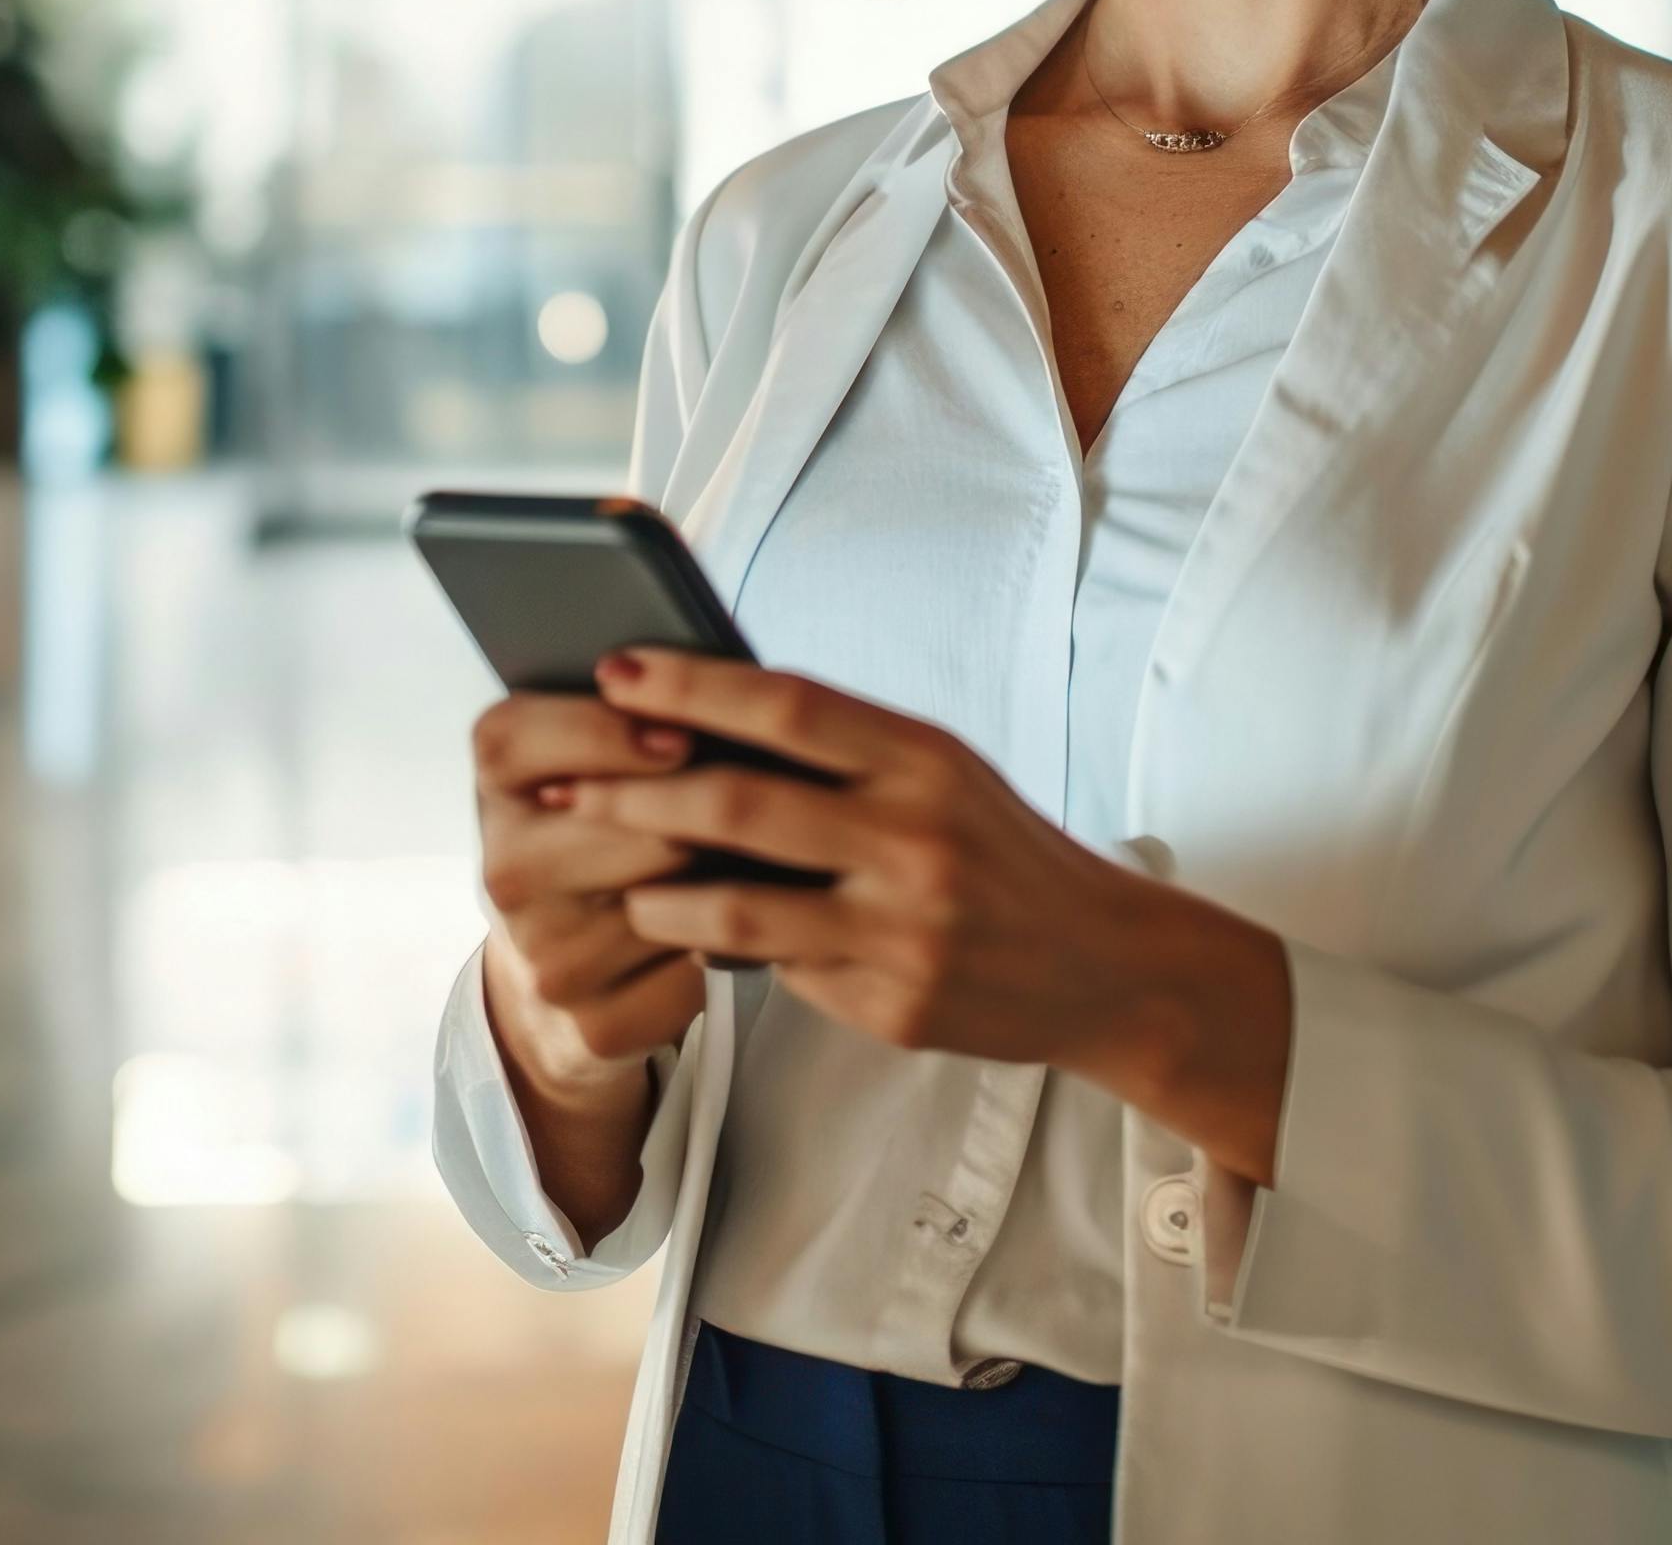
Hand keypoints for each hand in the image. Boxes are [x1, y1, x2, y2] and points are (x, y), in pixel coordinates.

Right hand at [469, 690, 708, 1127]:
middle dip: (700, 808)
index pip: (521, 739)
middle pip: (627, 822)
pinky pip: (696, 969)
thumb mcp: (588, 760)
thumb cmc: (602, 833)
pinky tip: (731, 927)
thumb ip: (630, 718)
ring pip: (672, 896)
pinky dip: (728, 947)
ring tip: (747, 862)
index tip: (682, 733)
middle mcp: (504, 869)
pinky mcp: (595, 1022)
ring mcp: (545, 956)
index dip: (605, 733)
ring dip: (724, 878)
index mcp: (495, 781)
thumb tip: (717, 701)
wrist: (563, 971)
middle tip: (753, 801)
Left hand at [575, 650, 1294, 1179]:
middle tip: (569, 786)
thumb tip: (698, 718)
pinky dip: (716, 947)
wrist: (1102, 964)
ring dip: (656, 889)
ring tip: (619, 877)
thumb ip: (839, 749)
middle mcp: (915, 836)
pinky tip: (680, 932)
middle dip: (636, 792)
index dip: (691, 683)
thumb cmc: (995, 849)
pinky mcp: (895, 1003)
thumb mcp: (937, 772)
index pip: (788, 702)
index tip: (614, 668)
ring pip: (737, 904)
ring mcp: (904, 926)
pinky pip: (778, 971)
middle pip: (740, 803)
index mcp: (924, 758)